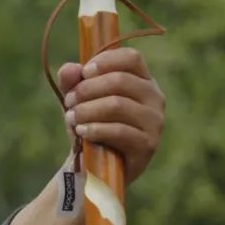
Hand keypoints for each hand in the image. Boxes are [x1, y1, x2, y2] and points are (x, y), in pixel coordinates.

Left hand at [57, 46, 165, 184]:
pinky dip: (94, 129)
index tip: (83, 73)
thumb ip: (71, 81)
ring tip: (72, 118)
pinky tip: (81, 132)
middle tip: (69, 101)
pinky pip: (118, 130)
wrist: (94, 166)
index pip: (131, 58)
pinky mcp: (148, 145)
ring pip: (117, 105)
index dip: (105, 61)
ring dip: (87, 110)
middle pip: (120, 80)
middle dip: (87, 89)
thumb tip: (70, 69)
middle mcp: (155, 98)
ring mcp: (154, 122)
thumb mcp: (78, 100)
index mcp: (143, 81)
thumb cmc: (90, 126)